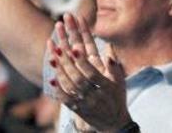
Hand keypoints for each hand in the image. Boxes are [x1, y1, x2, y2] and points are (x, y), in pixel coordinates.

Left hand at [47, 13, 130, 131]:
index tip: (74, 49)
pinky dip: (58, 90)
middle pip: (78, 79)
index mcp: (107, 88)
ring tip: (52, 58)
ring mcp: (85, 104)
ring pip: (70, 87)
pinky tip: (51, 79)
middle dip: (67, 63)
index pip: (93, 74)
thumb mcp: (120, 83)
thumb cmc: (117, 98)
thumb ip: (114, 69)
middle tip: (58, 48)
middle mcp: (95, 96)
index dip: (83, 62)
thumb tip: (108, 56)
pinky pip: (66, 100)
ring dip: (60, 73)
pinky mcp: (78, 110)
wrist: (114, 123)